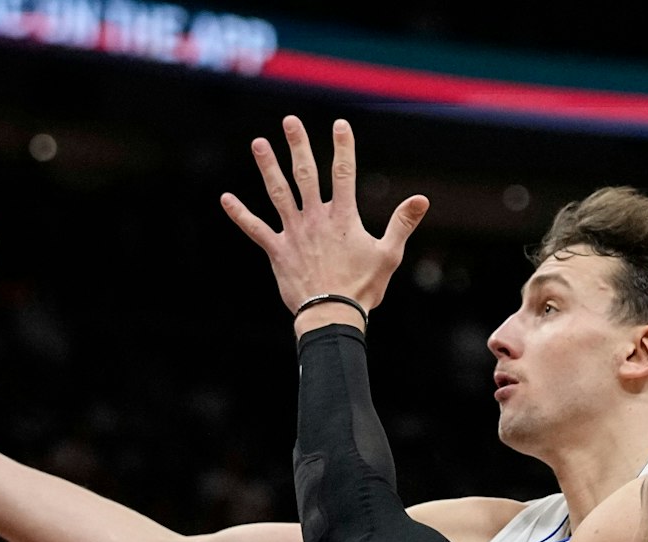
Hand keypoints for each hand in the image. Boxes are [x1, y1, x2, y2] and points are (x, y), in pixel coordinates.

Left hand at [220, 116, 428, 323]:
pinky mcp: (277, 251)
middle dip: (299, 145)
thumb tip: (422, 199)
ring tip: (259, 143)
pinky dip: (240, 214)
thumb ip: (402, 223)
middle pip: (306, 175)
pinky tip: (225, 198)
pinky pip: (255, 229)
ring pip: (278, 193)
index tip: (340, 124)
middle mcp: (316, 219)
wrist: (332, 315)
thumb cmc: (363, 288)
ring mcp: (294, 233)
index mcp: (343, 217)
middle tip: (290, 121)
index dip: (343, 147)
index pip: (344, 173)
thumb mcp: (389, 255)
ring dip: (268, 167)